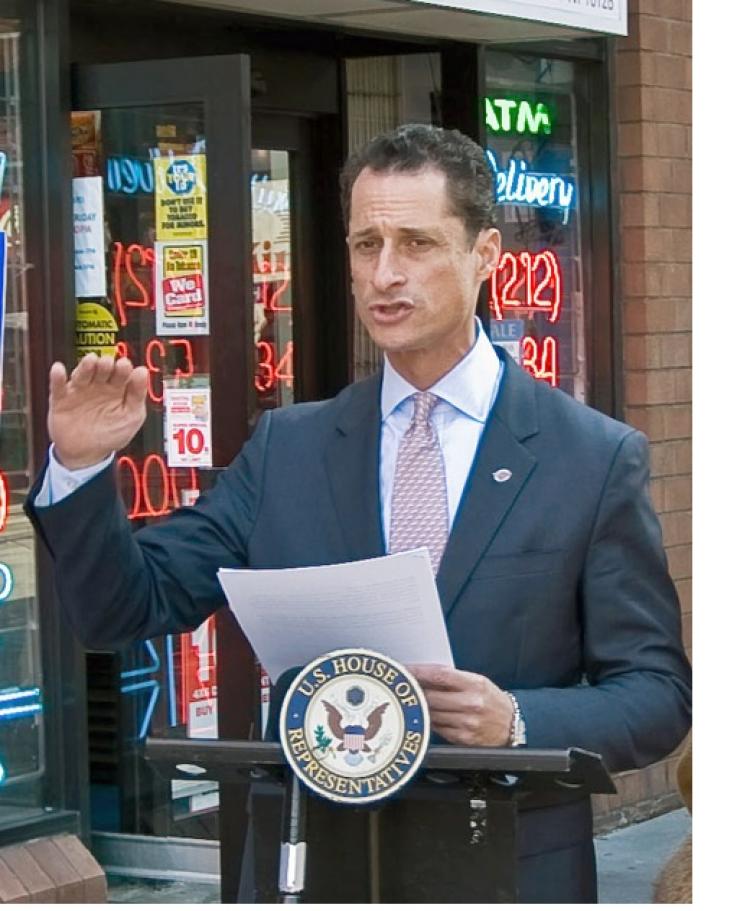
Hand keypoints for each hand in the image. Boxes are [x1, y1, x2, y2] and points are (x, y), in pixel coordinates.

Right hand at [47, 354, 148, 468]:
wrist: (86, 454)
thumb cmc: (111, 434)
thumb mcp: (131, 416)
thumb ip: (137, 395)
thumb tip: (142, 372)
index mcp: (117, 388)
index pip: (121, 373)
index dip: (123, 368)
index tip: (125, 365)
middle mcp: (98, 386)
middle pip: (102, 370)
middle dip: (105, 365)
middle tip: (108, 363)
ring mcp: (80, 391)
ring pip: (82, 375)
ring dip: (86, 367)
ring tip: (91, 360)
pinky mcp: (61, 400)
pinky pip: (58, 387)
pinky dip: (57, 378)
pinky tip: (59, 370)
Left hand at [408, 664, 513, 746]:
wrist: (512, 725)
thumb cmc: (492, 701)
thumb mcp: (478, 682)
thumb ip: (454, 679)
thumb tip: (426, 675)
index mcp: (475, 684)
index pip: (440, 675)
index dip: (419, 671)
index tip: (406, 669)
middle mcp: (471, 703)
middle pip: (432, 696)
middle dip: (415, 690)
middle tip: (404, 686)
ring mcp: (466, 723)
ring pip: (431, 713)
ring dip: (419, 706)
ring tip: (413, 700)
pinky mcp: (463, 738)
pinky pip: (437, 728)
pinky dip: (429, 720)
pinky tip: (427, 715)